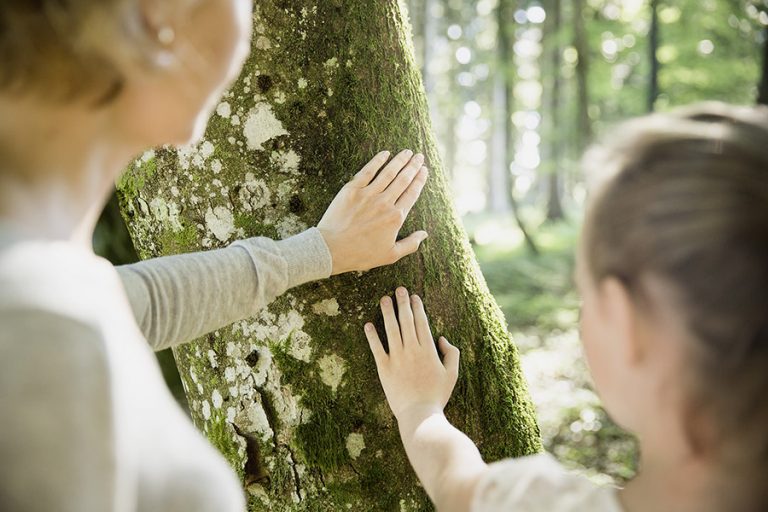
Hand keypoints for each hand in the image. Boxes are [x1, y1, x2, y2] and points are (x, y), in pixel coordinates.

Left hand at [317, 150, 428, 274]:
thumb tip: (425, 234)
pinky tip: (385, 153)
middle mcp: (385, 203)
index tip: (424, 170)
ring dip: (399, 160)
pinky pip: (368, 171)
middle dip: (413, 166)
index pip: (412, 193)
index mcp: (396, 217)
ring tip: (407, 152)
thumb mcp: (390, 255)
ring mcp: (368, 194)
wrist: (332, 249)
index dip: (420, 180)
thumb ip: (410, 244)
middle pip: (403, 180)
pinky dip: (378, 160)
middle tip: (419, 156)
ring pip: (388, 172)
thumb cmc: (361, 254)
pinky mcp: (352, 190)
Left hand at [364, 287, 459, 421]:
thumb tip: (441, 338)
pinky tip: (368, 324)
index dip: (417, 307)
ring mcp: (397, 358)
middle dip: (402, 303)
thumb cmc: (437, 395)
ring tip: (384, 299)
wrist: (420, 415)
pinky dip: (372, 336)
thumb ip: (451, 353)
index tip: (414, 297)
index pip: (421, 322)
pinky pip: (376, 348)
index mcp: (428, 350)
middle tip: (398, 289)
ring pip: (391, 329)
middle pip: (406, 321)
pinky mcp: (384, 368)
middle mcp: (412, 350)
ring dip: (387, 312)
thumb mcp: (452, 374)